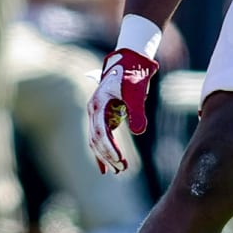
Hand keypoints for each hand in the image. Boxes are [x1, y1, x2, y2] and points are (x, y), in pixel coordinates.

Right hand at [87, 48, 156, 173]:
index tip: (120, 160)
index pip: (102, 132)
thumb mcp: (137, 93)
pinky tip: (106, 167)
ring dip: (105, 156)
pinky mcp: (102, 116)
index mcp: (98, 103)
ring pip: (95, 140)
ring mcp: (96, 113)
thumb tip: (139, 132)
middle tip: (122, 169)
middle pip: (96, 139)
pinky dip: (102, 152)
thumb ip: (137, 112)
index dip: (110, 148)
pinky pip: (99, 137)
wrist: (129, 61)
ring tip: (117, 170)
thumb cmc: (133, 75)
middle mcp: (93, 109)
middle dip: (108, 156)